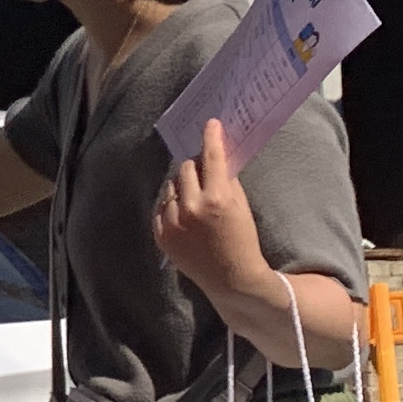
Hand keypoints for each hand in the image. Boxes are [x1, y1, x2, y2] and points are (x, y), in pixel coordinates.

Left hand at [151, 120, 270, 300]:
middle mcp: (192, 207)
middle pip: (186, 168)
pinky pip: (161, 207)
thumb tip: (215, 156)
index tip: (210, 124)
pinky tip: (184, 212)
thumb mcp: (241, 205)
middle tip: (204, 170)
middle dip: (196, 166)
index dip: (211, 137)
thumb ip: (227, 180)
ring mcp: (174, 222)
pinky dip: (171, 204)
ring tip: (195, 199)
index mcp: (217, 198)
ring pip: (171, 186)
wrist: (230, 277)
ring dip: (183, 186)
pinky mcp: (161, 235)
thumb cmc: (241, 239)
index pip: (211, 157)